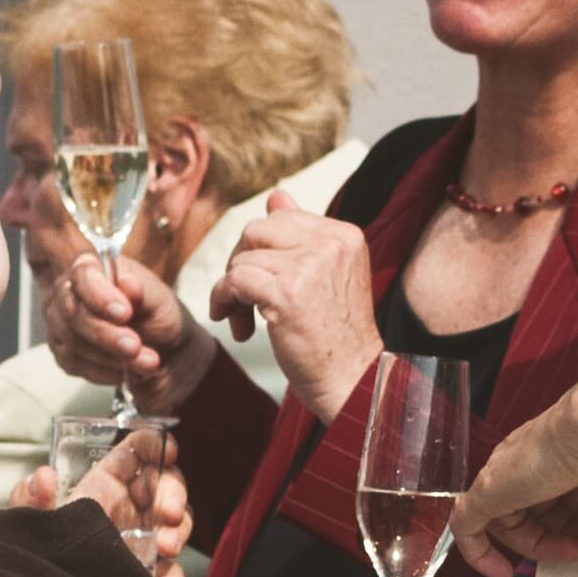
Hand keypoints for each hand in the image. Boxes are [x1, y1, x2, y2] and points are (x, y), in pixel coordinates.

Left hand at [12, 428, 193, 576]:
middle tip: (167, 512)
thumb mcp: (29, 516)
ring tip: (164, 547)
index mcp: (108, 482)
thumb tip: (43, 478)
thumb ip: (31, 495)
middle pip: (167, 487)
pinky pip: (171, 574)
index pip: (139, 452)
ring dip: (177, 534)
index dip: (156, 446)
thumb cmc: (40, 543)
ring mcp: (144, 541)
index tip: (168, 451)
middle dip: (174, 494)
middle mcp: (132, 507)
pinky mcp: (148, 574)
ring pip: (177, 527)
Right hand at [47, 248, 214, 410]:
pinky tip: (125, 372)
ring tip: (143, 362)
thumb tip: (128, 282)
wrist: (163, 348)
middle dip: (105, 334)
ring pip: (72, 342)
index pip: (83, 275)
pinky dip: (102, 371)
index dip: (99, 296)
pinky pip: (73, 364)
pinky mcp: (63, 351)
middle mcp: (72, 293)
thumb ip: (142, 293)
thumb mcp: (159, 301)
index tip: (125, 313)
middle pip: (73, 314)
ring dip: (108, 357)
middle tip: (134, 347)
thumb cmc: (157, 315)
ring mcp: (62, 322)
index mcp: (95, 269)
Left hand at [210, 197, 380, 424]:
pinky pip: (234, 280)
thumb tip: (276, 196)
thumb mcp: (326, 275)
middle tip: (243, 298)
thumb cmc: (337, 337)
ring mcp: (309, 265)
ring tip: (244, 320)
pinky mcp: (288, 291)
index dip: (262, 250)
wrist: (353, 380)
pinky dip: (224, 300)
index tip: (262, 282)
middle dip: (241, 263)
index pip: (282, 218)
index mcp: (344, 234)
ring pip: (243, 257)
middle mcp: (331, 242)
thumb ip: (302, 234)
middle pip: (257, 231)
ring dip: (232, 290)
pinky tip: (235, 323)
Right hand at [449, 383, 577, 576]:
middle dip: (547, 545)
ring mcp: (555, 474)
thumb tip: (463, 535)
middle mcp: (523, 475)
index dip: (486, 552)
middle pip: (524, 527)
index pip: (479, 523)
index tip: (505, 573)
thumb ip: (470, 515)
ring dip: (574, 536)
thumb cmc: (549, 451)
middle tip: (571, 552)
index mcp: (496, 478)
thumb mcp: (493, 489)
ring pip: (557, 521)